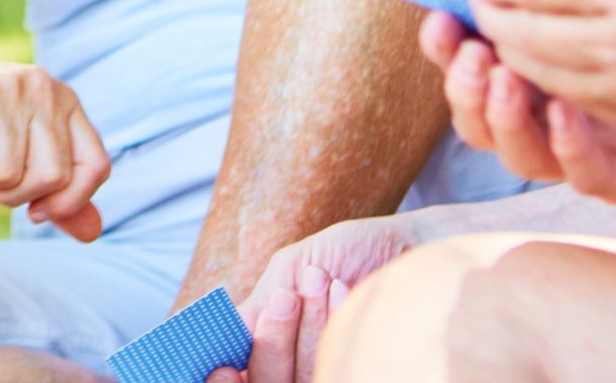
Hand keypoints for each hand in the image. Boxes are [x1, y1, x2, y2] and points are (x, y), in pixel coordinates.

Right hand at [0, 41, 110, 239]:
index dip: (68, 201)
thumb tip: (92, 233)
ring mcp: (6, 87)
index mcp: (63, 99)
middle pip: (50, 179)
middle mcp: (42, 88)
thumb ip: (55, 191)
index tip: (34, 208)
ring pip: (6, 176)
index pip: (95, 167)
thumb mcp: (16, 151)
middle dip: (10, 191)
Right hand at [209, 213, 426, 382]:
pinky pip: (334, 369)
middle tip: (286, 295)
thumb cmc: (350, 255)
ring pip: (299, 379)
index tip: (223, 367)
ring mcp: (335, 371)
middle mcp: (300, 370)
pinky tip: (345, 291)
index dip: (225, 380)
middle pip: (264, 382)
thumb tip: (204, 337)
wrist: (412, 246)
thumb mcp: (287, 273)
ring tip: (322, 278)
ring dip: (307, 325)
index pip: (239, 377)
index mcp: (275, 350)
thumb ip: (251, 309)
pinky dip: (333, 325)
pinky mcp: (364, 370)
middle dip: (270, 340)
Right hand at [421, 11, 615, 201]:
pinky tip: (565, 110)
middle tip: (472, 53)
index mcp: (533, 65)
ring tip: (504, 79)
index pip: (466, 64)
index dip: (446, 46)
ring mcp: (589, 149)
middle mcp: (551, 113)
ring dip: (501, 118)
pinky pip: (587, 176)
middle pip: (478, 117)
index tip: (443, 16)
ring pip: (520, 155)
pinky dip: (568, 146)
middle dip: (464, 85)